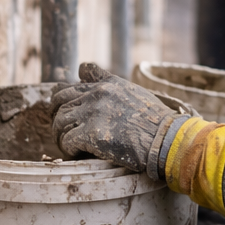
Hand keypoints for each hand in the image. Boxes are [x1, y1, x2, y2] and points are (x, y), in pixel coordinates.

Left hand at [50, 63, 185, 177]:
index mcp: (108, 84)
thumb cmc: (156, 121)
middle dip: (57, 118)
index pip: (72, 84)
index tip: (62, 110)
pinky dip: (68, 150)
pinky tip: (77, 155)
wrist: (167, 140)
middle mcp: (98, 94)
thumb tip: (84, 70)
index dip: (61, 98)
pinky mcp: (92, 134)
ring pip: (60, 122)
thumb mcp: (134, 92)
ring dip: (61, 136)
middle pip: (59, 102)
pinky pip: (67, 141)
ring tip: (70, 147)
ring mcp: (93, 113)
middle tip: (63, 132)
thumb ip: (109, 82)